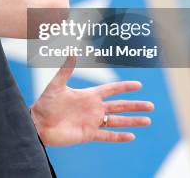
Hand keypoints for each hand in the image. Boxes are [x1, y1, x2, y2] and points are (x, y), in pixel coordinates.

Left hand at [30, 57, 153, 145]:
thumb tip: (72, 52)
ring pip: (117, 121)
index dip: (124, 87)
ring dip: (132, 121)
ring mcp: (92, 122)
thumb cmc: (45, 104)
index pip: (111, 90)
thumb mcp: (56, 85)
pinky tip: (131, 136)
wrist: (38, 124)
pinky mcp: (88, 134)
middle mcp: (93, 108)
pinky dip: (119, 136)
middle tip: (151, 106)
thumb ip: (65, 69)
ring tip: (148, 121)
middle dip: (135, 105)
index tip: (138, 85)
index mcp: (88, 95)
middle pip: (119, 106)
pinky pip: (107, 135)